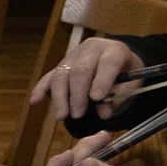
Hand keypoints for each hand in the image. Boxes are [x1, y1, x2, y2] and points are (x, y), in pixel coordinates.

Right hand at [28, 37, 144, 121]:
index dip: (102, 80)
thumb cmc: (126, 75)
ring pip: (62, 74)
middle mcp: (91, 49)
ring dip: (60, 97)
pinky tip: (35, 101)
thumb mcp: (131, 86)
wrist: (117, 60)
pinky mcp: (62, 65)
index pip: (107, 63)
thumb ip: (118, 98)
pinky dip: (41, 89)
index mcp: (114, 50)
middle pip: (80, 70)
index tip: (97, 98)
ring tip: (62, 116)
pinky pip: (49, 76)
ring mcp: (74, 56)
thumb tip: (103, 113)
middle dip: (77, 94)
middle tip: (77, 114)